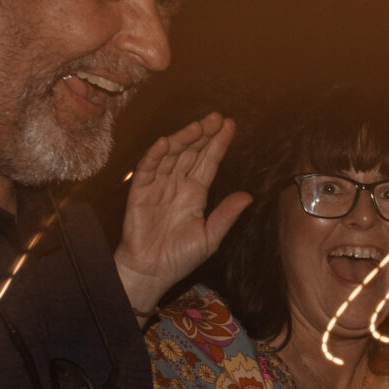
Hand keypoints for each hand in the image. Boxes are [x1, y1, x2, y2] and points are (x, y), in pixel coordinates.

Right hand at [115, 115, 250, 316]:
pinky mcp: (139, 192)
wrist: (152, 272)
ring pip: (171, 156)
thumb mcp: (210, 236)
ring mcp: (158, 186)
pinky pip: (147, 169)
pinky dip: (154, 155)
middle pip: (191, 153)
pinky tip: (165, 142)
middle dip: (203, 134)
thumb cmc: (180, 257)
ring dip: (183, 139)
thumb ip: (226, 214)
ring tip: (198, 126)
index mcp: (195, 193)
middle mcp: (177, 185)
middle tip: (216, 117)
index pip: (208, 162)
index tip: (229, 125)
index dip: (218, 144)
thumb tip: (248, 196)